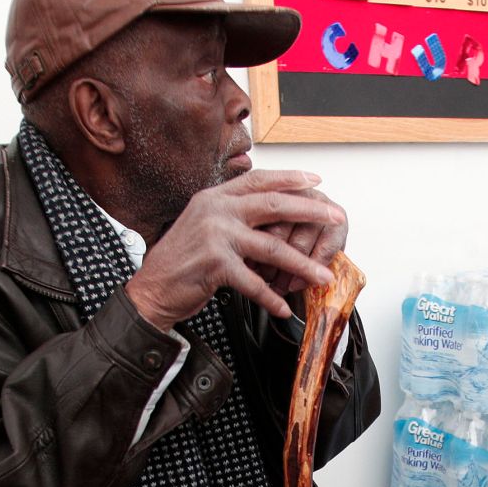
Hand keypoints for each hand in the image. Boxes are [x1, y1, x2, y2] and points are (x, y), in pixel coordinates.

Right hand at [123, 170, 343, 330]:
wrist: (151, 288)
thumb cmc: (181, 260)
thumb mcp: (203, 224)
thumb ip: (232, 214)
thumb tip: (271, 214)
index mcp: (215, 198)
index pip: (259, 180)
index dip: (290, 179)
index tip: (315, 182)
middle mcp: (216, 210)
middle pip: (273, 205)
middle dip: (310, 212)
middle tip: (336, 218)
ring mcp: (215, 236)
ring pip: (272, 248)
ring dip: (302, 264)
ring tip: (322, 276)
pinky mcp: (216, 265)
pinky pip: (255, 283)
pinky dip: (271, 298)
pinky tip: (283, 307)